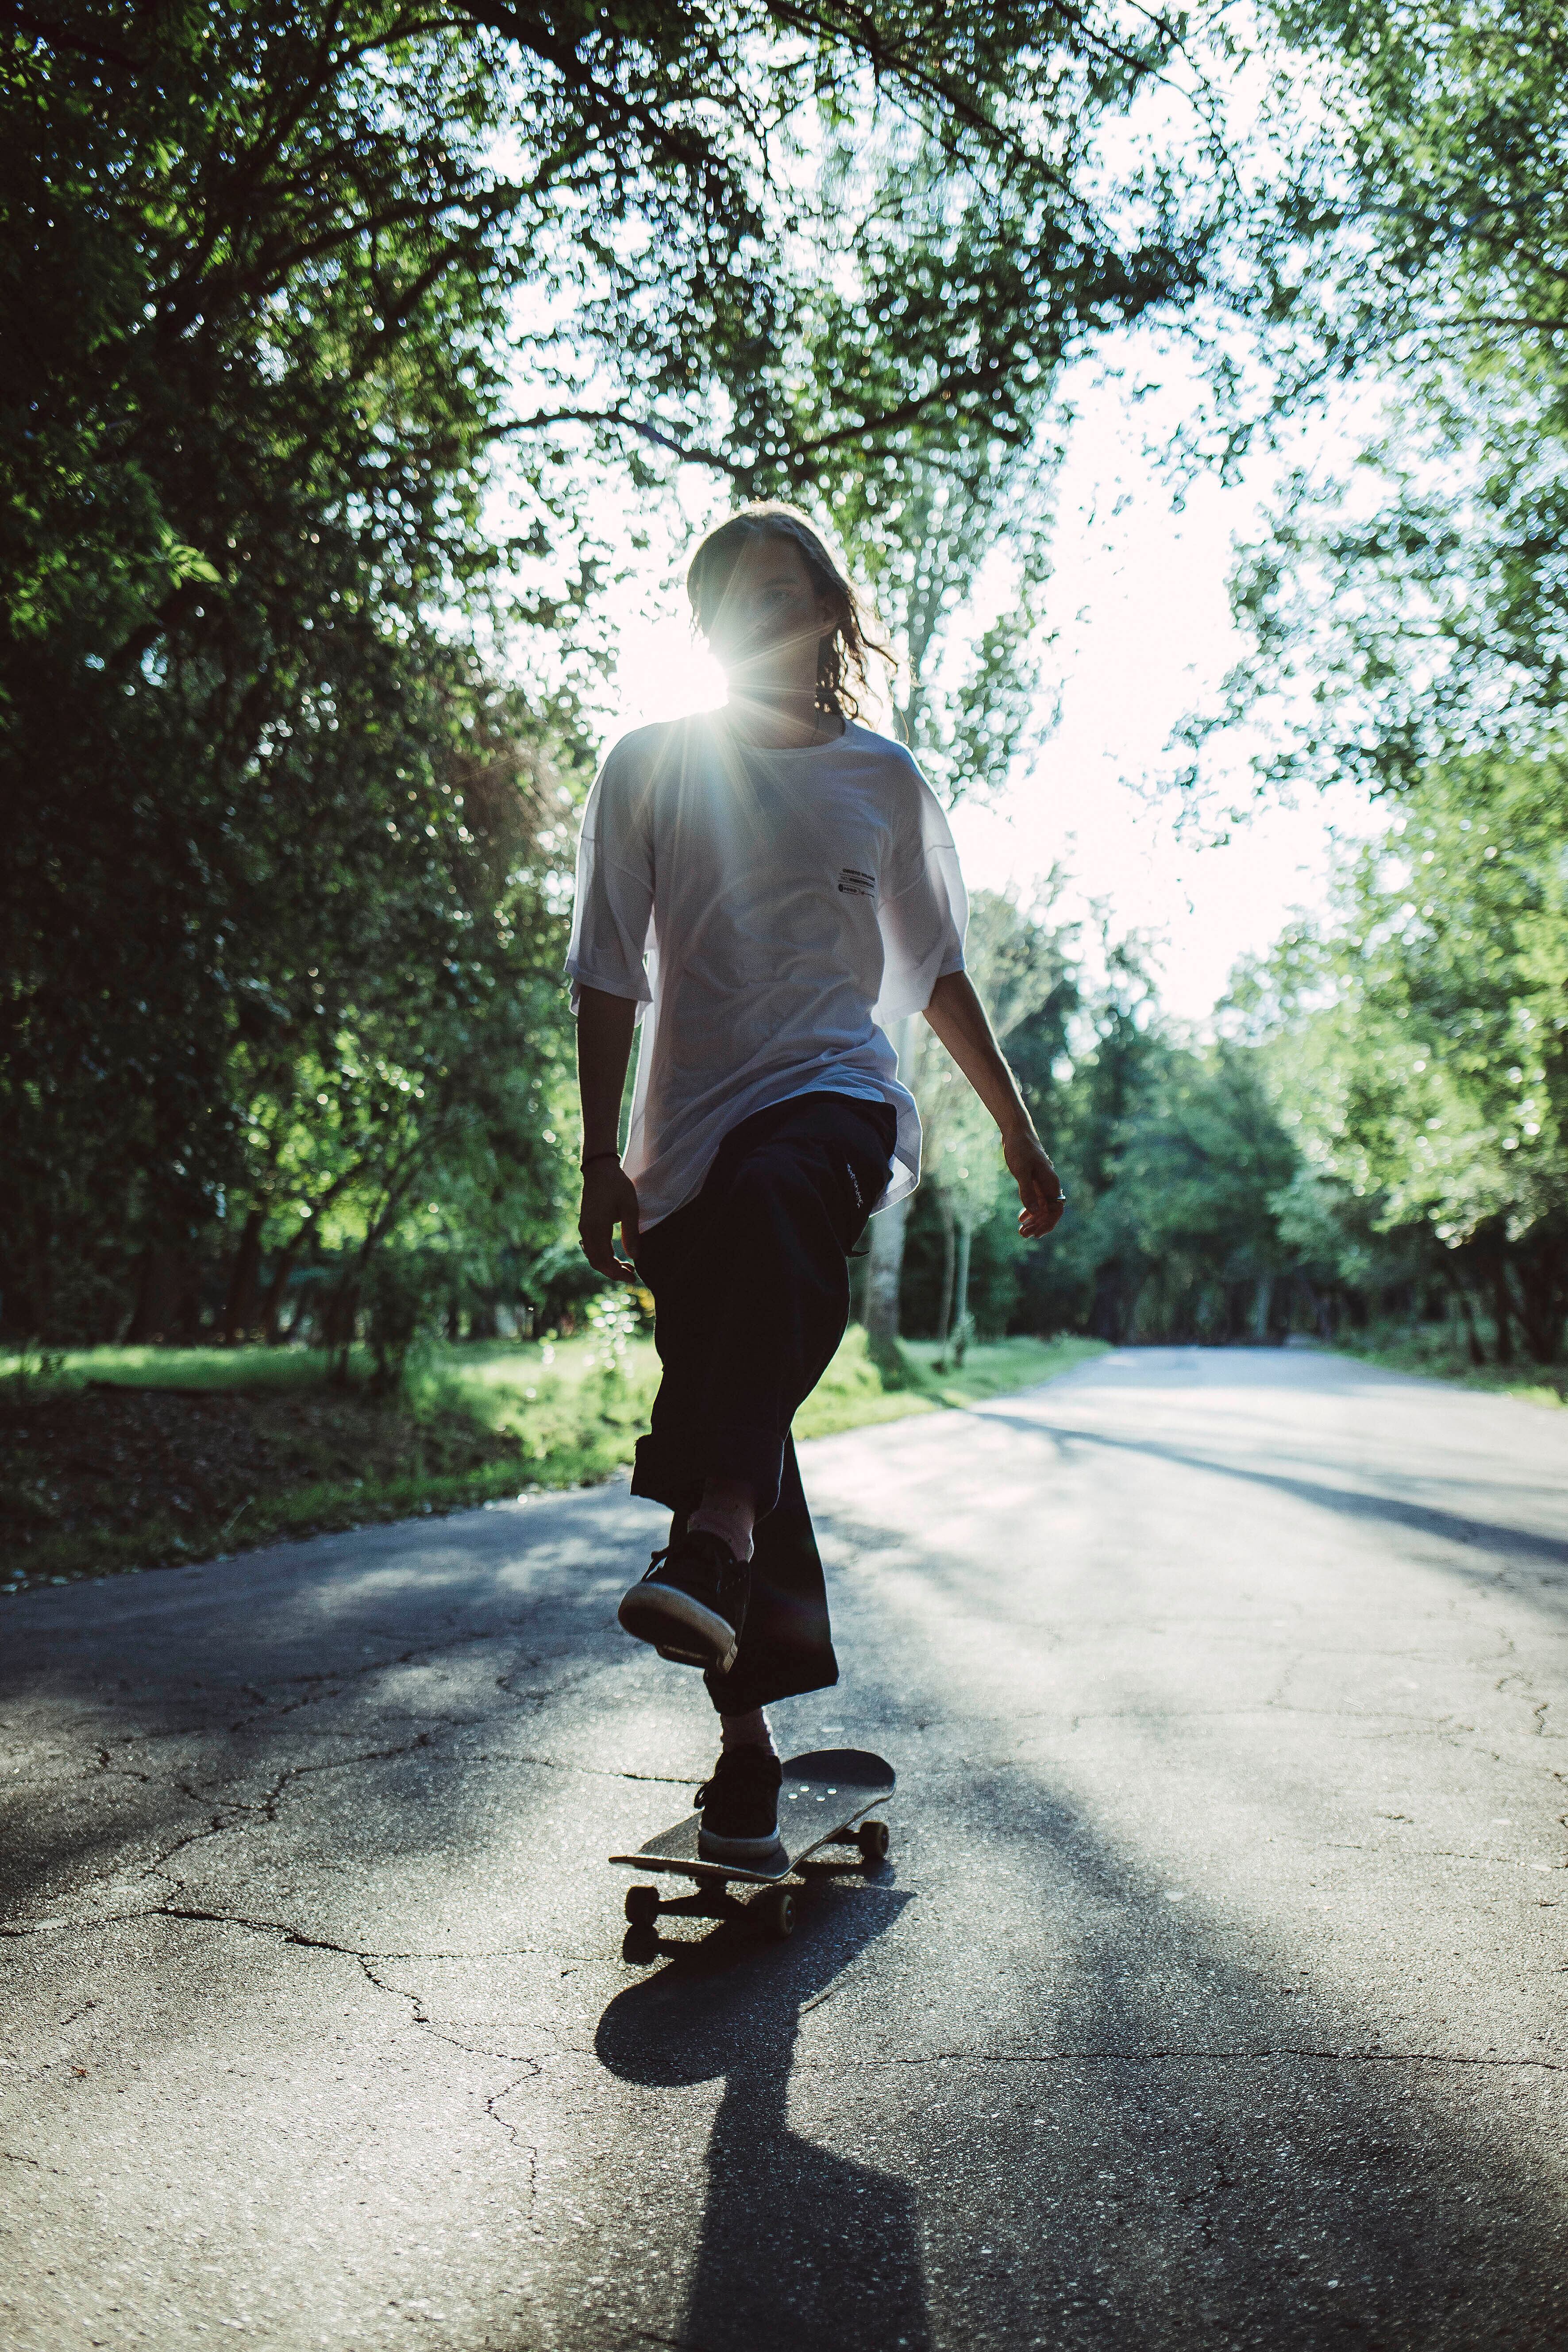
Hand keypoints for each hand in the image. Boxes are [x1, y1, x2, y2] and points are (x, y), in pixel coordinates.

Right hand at [578, 1160, 641, 1280]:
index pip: (604, 1260)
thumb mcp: (630, 1208)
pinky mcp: (586, 1225)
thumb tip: (635, 1257)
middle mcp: (587, 1231)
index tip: (633, 1277)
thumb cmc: (617, 1186)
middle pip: (597, 1262)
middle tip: (632, 1276)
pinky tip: (616, 1257)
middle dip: (613, 1273)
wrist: (600, 1170)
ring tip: (627, 1267)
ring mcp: (584, 1228)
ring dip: (608, 1265)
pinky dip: (603, 1257)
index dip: (617, 1272)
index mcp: (597, 1228)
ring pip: (593, 1256)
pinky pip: (591, 1248)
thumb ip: (631, 1233)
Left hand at [1004, 1130, 1065, 1238]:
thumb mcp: (1021, 1171)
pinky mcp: (1034, 1181)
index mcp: (1051, 1183)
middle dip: (1038, 1225)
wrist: (1017, 1132)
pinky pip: (1036, 1200)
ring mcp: (1042, 1183)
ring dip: (1034, 1220)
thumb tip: (1035, 1213)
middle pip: (1049, 1212)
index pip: (1055, 1210)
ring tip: (1022, 1231)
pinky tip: (1021, 1218)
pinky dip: (1030, 1210)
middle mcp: (1049, 1185)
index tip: (1035, 1234)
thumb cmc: (1020, 1149)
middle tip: (1023, 1235)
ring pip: (1042, 1208)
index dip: (1047, 1224)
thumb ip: (1028, 1192)